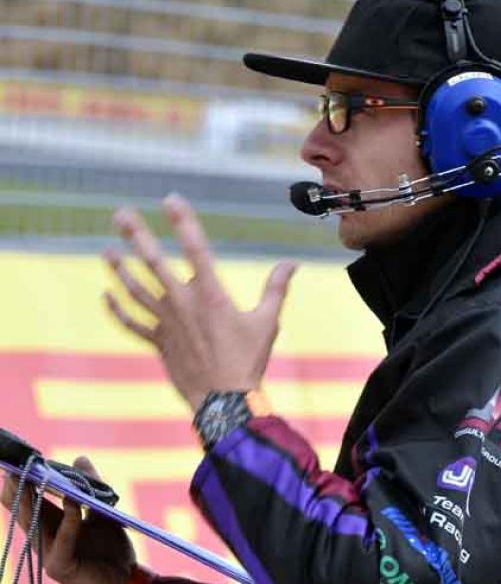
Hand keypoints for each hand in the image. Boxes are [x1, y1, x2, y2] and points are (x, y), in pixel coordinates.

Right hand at [1, 457, 134, 583]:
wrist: (127, 576)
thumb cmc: (111, 547)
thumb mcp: (103, 510)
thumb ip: (93, 486)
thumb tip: (79, 458)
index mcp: (52, 524)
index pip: (31, 500)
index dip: (22, 483)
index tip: (16, 462)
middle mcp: (45, 539)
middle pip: (26, 510)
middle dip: (19, 489)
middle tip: (14, 466)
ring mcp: (50, 553)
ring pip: (37, 524)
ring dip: (33, 500)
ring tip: (31, 477)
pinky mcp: (61, 566)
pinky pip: (63, 540)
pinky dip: (68, 520)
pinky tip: (73, 503)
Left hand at [104, 194, 297, 410]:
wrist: (224, 401)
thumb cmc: (249, 360)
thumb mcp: (269, 321)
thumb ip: (276, 288)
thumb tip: (292, 263)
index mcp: (211, 294)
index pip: (195, 247)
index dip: (182, 220)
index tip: (171, 199)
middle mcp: (183, 303)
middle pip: (153, 262)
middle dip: (136, 235)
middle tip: (120, 214)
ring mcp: (167, 323)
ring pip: (136, 290)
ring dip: (120, 268)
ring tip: (107, 250)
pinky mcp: (159, 342)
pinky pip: (131, 323)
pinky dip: (117, 309)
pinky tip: (106, 295)